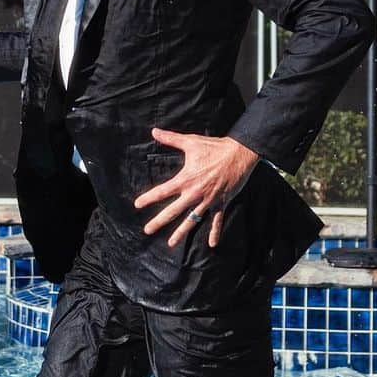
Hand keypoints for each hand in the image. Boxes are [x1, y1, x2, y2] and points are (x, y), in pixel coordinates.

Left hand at [133, 127, 258, 248]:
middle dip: (159, 221)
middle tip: (147, 230)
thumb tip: (154, 131)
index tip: (137, 205)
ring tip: (171, 243)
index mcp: (186, 179)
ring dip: (181, 232)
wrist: (239, 154)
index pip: (162, 191)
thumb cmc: (214, 147)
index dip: (148, 198)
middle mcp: (195, 193)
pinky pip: (217, 220)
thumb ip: (171, 139)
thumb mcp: (191, 142)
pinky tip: (212, 245)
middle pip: (173, 211)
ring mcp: (208, 200)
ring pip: (192, 220)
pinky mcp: (221, 203)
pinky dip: (215, 232)